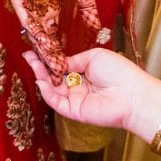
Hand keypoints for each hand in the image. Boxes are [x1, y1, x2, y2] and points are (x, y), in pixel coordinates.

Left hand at [7, 0, 102, 77]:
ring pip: (36, 36)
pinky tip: (44, 48)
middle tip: (62, 80)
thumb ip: (87, 5)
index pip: (55, 36)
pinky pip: (28, 21)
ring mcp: (28, 7)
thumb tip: (98, 26)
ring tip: (54, 71)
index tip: (73, 71)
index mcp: (50, 8)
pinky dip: (36, 34)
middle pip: (44, 41)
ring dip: (44, 53)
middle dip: (53, 60)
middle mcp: (38, 11)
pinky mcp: (19, 0)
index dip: (63, 53)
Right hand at [24, 47, 160, 133]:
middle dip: (40, 66)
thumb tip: (58, 62)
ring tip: (33, 64)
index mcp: (86, 72)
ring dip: (41, 76)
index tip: (37, 50)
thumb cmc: (119, 72)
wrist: (132, 95)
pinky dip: (46, 92)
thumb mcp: (93, 57)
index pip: (63, 66)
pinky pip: (56, 101)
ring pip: (52, 89)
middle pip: (54, 77)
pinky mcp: (74, 111)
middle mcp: (79, 86)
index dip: (49, 59)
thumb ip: (73, 60)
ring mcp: (76, 98)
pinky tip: (41, 80)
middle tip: (28, 56)